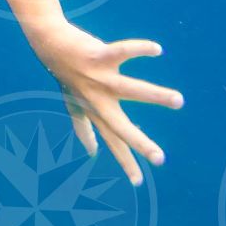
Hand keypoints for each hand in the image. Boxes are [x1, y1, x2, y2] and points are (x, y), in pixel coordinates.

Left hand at [31, 22, 182, 184]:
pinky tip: (157, 50)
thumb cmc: (64, 75)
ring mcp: (98, 78)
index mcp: (95, 111)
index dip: (125, 162)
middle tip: (161, 160)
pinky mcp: (98, 55)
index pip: (113, 141)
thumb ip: (82, 127)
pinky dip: (139, 49)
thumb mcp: (73, 104)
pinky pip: (122, 51)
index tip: (138, 183)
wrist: (47, 43)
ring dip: (154, 95)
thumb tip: (91, 152)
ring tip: (179, 100)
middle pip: (120, 126)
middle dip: (140, 144)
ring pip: (129, 89)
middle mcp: (97, 99)